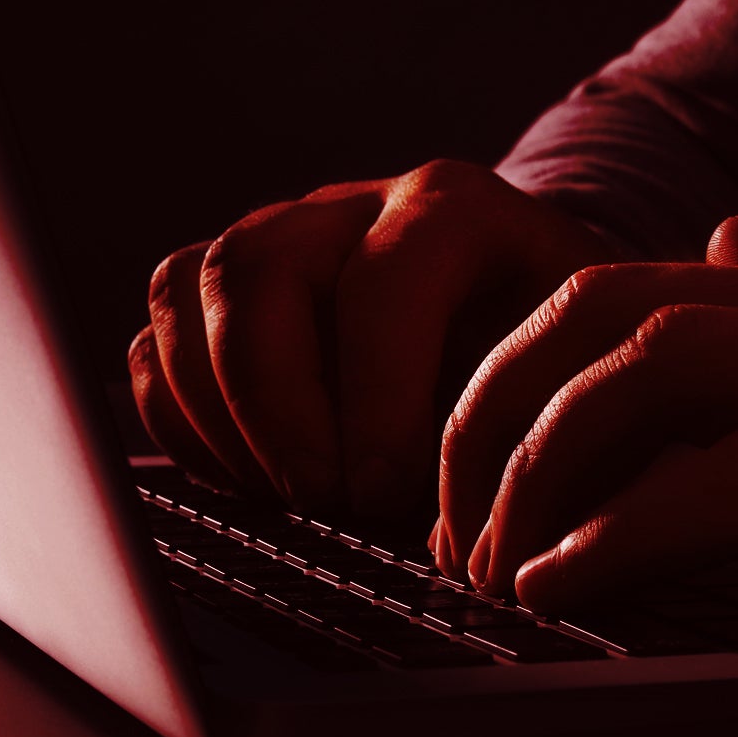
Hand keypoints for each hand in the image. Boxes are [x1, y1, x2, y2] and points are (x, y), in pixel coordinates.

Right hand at [129, 160, 620, 517]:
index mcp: (453, 208)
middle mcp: (351, 206)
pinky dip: (183, 423)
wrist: (542, 327)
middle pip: (255, 269)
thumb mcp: (579, 374)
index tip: (387, 494)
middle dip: (276, 407)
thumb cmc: (563, 362)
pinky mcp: (224, 297)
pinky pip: (158, 344)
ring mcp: (277, 242)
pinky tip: (251, 478)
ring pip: (185, 291)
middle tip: (323, 500)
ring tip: (287, 496)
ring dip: (220, 416)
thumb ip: (534, 422)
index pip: (382, 282)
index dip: (376, 397)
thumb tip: (468, 529)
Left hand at [438, 217, 737, 622]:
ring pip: (641, 364)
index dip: (531, 363)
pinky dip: (623, 530)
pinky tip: (572, 583)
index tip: (485, 451)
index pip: (642, 282)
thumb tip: (728, 243)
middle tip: (449, 506)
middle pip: (604, 302)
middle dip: (491, 400)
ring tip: (489, 554)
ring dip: (533, 461)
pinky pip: (727, 481)